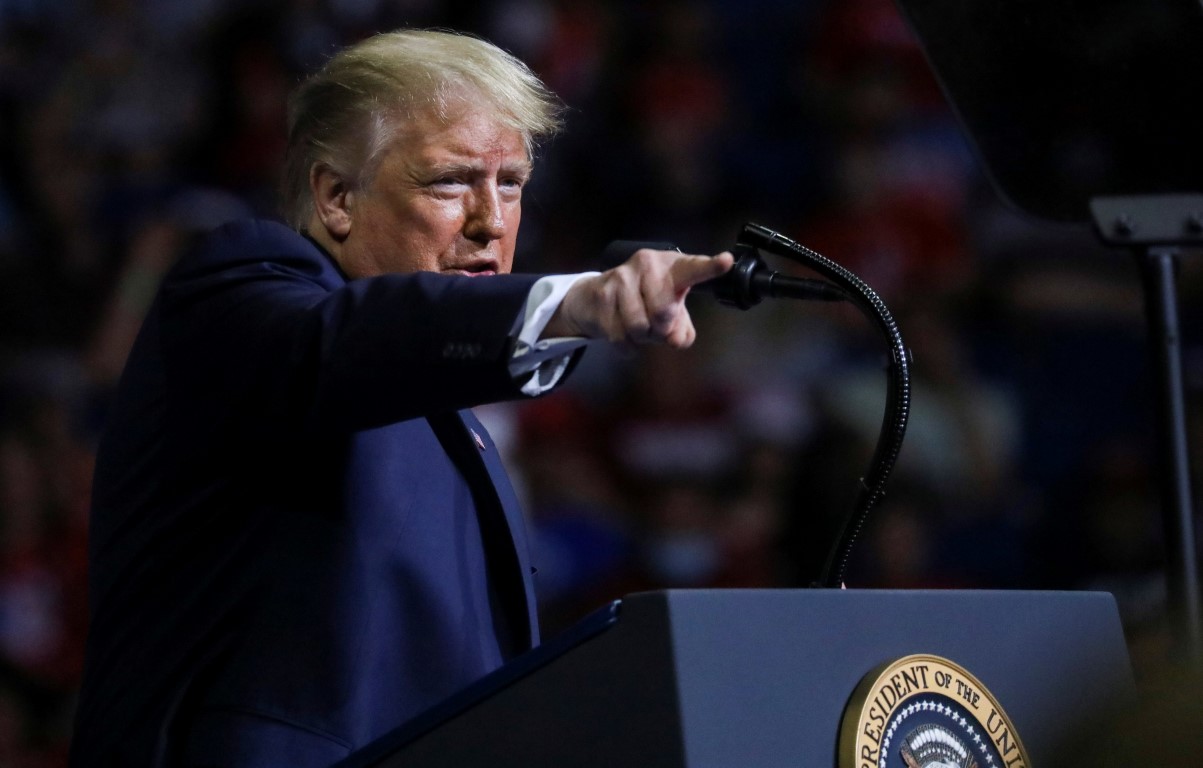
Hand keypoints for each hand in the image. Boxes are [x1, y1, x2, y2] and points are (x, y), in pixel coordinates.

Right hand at [545, 249, 734, 347]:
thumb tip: (674, 339)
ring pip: (640, 326)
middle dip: (660, 330)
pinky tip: (622, 332)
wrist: (594, 298)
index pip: (694, 269)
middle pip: (663, 313)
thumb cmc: (643, 303)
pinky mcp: (602, 294)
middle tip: (655, 325)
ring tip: (637, 326)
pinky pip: (620, 335)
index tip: (726, 261)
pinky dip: (625, 345)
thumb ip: (682, 331)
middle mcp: (648, 264)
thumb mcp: (670, 315)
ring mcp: (622, 277)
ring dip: (641, 337)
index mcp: (672, 266)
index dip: (710, 267)